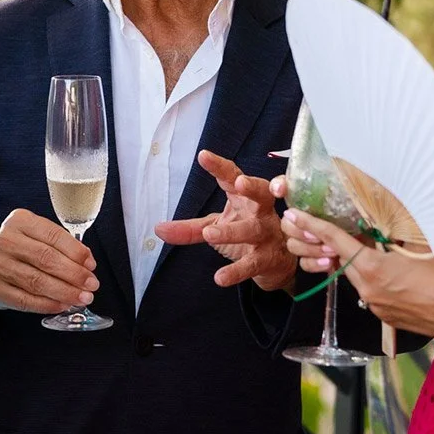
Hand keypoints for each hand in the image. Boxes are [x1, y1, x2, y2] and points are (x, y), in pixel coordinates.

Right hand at [0, 208, 98, 315]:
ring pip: (37, 281)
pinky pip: (26, 300)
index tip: (91, 265)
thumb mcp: (35, 235)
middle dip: (74, 274)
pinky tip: (62, 305)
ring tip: (82, 297)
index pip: (53, 235)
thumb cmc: (19, 250)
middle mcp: (7, 240)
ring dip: (65, 292)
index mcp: (20, 221)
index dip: (76, 252)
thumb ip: (60, 244)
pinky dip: (48, 304)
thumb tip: (87, 262)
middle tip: (91, 284)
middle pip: (47, 259)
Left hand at [156, 151, 295, 290]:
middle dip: (253, 187)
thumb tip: (157, 229)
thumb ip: (188, 228)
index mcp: (244, 198)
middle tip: (239, 183)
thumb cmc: (245, 234)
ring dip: (233, 231)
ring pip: (253, 229)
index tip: (203, 156)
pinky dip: (237, 270)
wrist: (276, 264)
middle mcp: (260, 211)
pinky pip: (253, 264)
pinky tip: (220, 278)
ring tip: (209, 234)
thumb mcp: (215, 226)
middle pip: (261, 194)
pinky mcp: (268, 258)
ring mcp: (266, 234)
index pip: (233, 176)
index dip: (219, 166)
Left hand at [281, 207, 433, 346]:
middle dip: (333, 244)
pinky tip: (389, 271)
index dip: (314, 226)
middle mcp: (368, 289)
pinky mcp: (385, 318)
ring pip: (356, 277)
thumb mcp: (422, 242)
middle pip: (342, 261)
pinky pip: (371, 292)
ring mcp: (376, 306)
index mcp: (374, 268)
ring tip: (370, 248)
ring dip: (357, 262)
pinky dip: (373, 278)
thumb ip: (395, 229)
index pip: (336, 242)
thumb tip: (381, 215)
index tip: (295, 216)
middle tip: (325, 227)